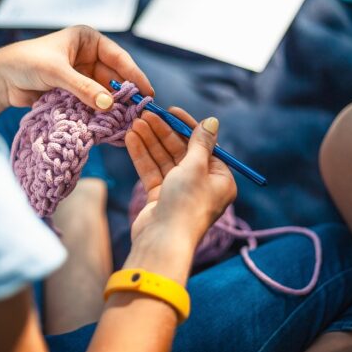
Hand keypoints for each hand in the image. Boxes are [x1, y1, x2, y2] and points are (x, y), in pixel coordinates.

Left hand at [0, 26, 153, 119]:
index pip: (118, 58)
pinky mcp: (74, 92)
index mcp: (88, 40)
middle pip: (114, 77)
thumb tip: (108, 105)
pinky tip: (109, 124)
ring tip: (126, 122)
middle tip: (138, 112)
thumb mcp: (57, 73)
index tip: (147, 92)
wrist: (0, 79)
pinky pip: (92, 103)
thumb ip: (83, 88)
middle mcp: (88, 56)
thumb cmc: (26, 63)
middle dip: (124, 94)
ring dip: (112, 106)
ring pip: (104, 92)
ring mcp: (82, 75)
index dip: (134, 75)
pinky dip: (99, 113)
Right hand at [124, 108, 236, 246]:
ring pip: (164, 160)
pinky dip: (142, 156)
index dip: (186, 126)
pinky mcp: (160, 198)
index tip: (171, 110)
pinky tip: (131, 139)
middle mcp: (202, 185)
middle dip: (163, 132)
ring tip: (135, 122)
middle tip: (146, 113)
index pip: (203, 145)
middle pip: (181, 151)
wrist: (163, 241)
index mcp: (220, 179)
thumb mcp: (196, 167)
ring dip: (150, 141)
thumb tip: (212, 121)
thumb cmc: (186, 203)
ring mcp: (179, 192)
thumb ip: (200, 142)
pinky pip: (152, 172)